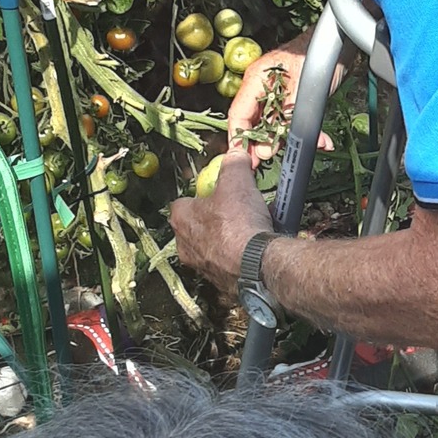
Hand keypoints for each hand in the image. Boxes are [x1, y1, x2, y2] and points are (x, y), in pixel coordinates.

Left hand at [169, 146, 272, 301]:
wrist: (256, 265)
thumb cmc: (237, 224)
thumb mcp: (237, 181)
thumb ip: (233, 165)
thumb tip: (235, 155)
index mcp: (181, 218)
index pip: (184, 202)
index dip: (203, 195)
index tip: (219, 193)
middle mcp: (185, 245)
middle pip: (199, 226)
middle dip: (217, 219)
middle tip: (236, 211)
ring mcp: (202, 266)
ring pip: (214, 246)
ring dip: (229, 238)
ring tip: (251, 229)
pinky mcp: (220, 282)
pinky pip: (229, 263)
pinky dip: (240, 256)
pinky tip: (256, 248)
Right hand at [227, 30, 337, 165]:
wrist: (340, 41)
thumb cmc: (320, 53)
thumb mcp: (304, 87)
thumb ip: (287, 116)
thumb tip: (270, 145)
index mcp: (257, 79)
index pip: (239, 114)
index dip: (238, 139)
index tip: (243, 160)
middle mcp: (262, 87)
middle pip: (253, 123)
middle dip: (263, 144)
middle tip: (272, 159)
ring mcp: (277, 94)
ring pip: (274, 126)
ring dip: (289, 140)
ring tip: (303, 150)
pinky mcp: (292, 100)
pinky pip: (292, 122)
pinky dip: (305, 133)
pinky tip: (321, 141)